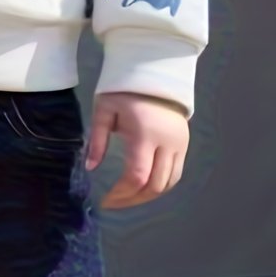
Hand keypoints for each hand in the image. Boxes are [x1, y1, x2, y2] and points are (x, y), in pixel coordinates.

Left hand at [85, 91, 188, 208]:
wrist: (155, 74)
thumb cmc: (124, 91)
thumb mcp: (104, 110)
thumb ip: (97, 140)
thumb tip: (90, 167)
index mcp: (145, 134)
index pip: (138, 175)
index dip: (122, 193)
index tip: (107, 199)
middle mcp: (167, 143)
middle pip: (155, 185)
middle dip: (134, 199)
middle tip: (115, 202)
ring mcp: (179, 144)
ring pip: (169, 183)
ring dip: (149, 196)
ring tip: (128, 198)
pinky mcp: (185, 144)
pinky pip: (176, 174)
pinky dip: (161, 185)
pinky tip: (144, 187)